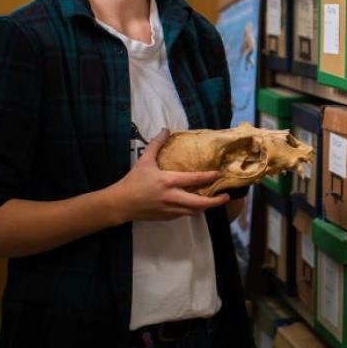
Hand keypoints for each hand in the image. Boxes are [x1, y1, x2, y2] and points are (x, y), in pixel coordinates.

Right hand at [106, 130, 229, 221]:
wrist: (121, 204)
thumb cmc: (133, 181)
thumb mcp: (144, 160)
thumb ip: (156, 145)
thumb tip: (165, 130)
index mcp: (168, 182)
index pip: (193, 180)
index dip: (208, 177)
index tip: (218, 174)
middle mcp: (172, 197)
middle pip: (199, 203)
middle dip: (215, 201)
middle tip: (226, 196)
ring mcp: (170, 210)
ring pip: (194, 212)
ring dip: (206, 207)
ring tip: (214, 201)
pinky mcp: (167, 217)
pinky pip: (184, 214)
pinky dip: (193, 210)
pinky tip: (196, 204)